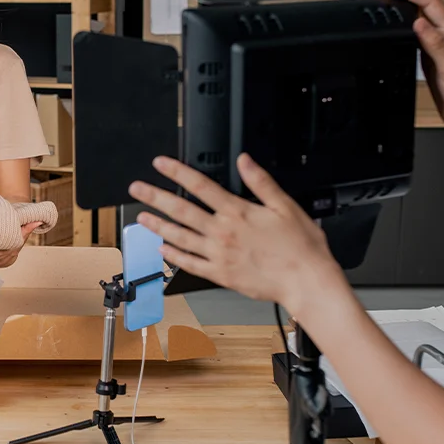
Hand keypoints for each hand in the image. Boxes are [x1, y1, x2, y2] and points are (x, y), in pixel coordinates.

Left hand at [128, 156, 342, 315]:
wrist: (306, 282)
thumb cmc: (300, 247)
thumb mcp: (285, 206)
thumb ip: (261, 182)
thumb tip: (244, 161)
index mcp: (237, 212)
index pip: (200, 186)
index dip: (177, 172)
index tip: (160, 164)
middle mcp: (222, 233)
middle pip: (181, 210)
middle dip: (155, 197)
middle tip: (137, 189)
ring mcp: (218, 255)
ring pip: (180, 237)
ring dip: (158, 226)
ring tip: (142, 217)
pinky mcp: (220, 275)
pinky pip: (191, 264)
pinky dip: (174, 256)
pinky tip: (162, 249)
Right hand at [374, 0, 443, 136]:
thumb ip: (436, 45)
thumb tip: (419, 22)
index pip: (429, 3)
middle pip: (423, 3)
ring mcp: (438, 44)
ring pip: (418, 14)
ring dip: (402, 1)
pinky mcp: (431, 55)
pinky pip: (415, 31)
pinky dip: (403, 19)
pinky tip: (396, 19)